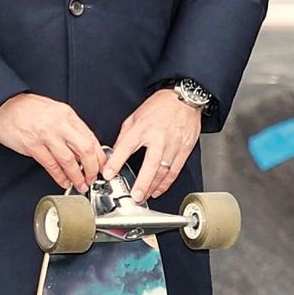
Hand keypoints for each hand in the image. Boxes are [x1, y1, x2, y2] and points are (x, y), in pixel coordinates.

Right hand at [0, 92, 105, 190]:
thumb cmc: (28, 109)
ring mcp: (46, 135)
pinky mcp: (32, 145)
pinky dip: (59, 176)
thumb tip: (83, 148)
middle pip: (85, 150)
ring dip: (77, 176)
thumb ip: (69, 128)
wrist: (4, 105)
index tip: (103, 167)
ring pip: (69, 160)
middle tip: (93, 178)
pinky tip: (63, 181)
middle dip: (92, 168)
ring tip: (80, 184)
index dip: (100, 156)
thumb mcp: (55, 111)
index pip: (91, 138)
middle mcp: (59, 124)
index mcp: (68, 115)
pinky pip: (51, 165)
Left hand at [106, 87, 204, 203]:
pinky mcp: (184, 149)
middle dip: (142, 183)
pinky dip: (166, 183)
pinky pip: (175, 170)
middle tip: (135, 196)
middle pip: (150, 165)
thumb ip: (125, 135)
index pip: (126, 147)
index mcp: (143, 127)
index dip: (116, 162)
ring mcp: (173, 145)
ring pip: (164, 171)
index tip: (108, 174)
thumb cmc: (160, 106)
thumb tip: (115, 152)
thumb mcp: (135, 116)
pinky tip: (158, 189)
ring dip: (153, 187)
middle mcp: (158, 137)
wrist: (185, 98)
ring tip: (144, 196)